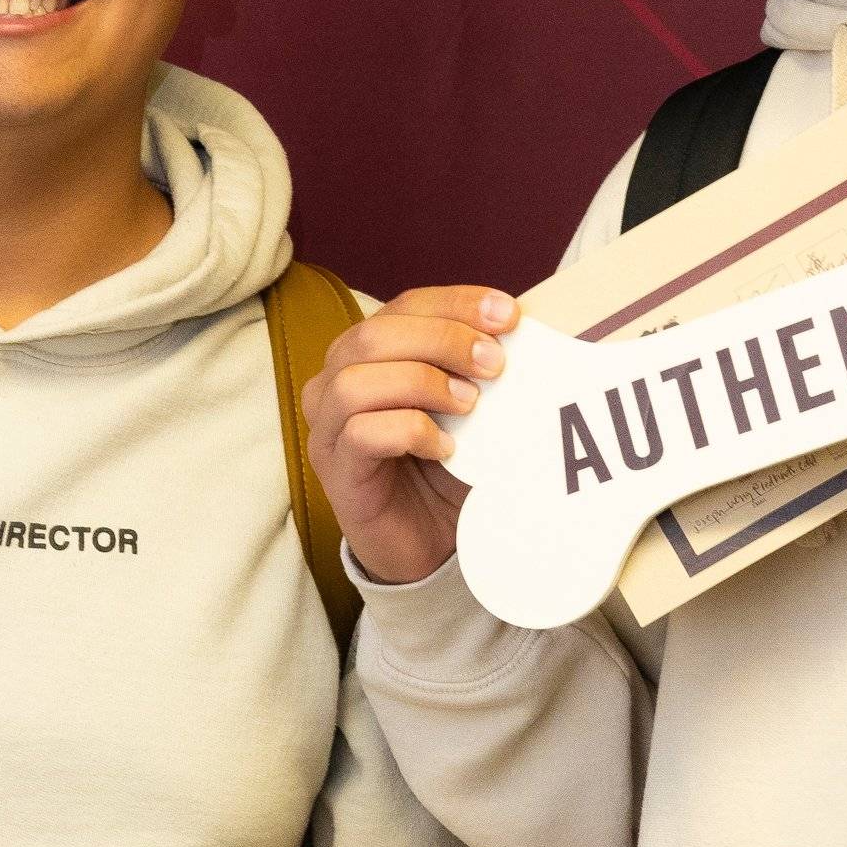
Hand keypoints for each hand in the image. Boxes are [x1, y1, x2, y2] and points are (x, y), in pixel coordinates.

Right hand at [305, 288, 521, 588]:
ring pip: (355, 381)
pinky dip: (410, 431)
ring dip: (422, 383)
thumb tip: (519, 328)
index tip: (508, 315)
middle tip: (495, 364)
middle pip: (374, 336)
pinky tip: (446, 448)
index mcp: (366, 355)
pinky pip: (360, 434)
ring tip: (470, 406)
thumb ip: (477, 368)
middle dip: (442, 339)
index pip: (403, 306)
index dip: (455, 303)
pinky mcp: (337, 472)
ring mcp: (327, 430)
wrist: (427, 544)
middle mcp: (334, 384)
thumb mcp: (464, 408)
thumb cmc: (443, 469)